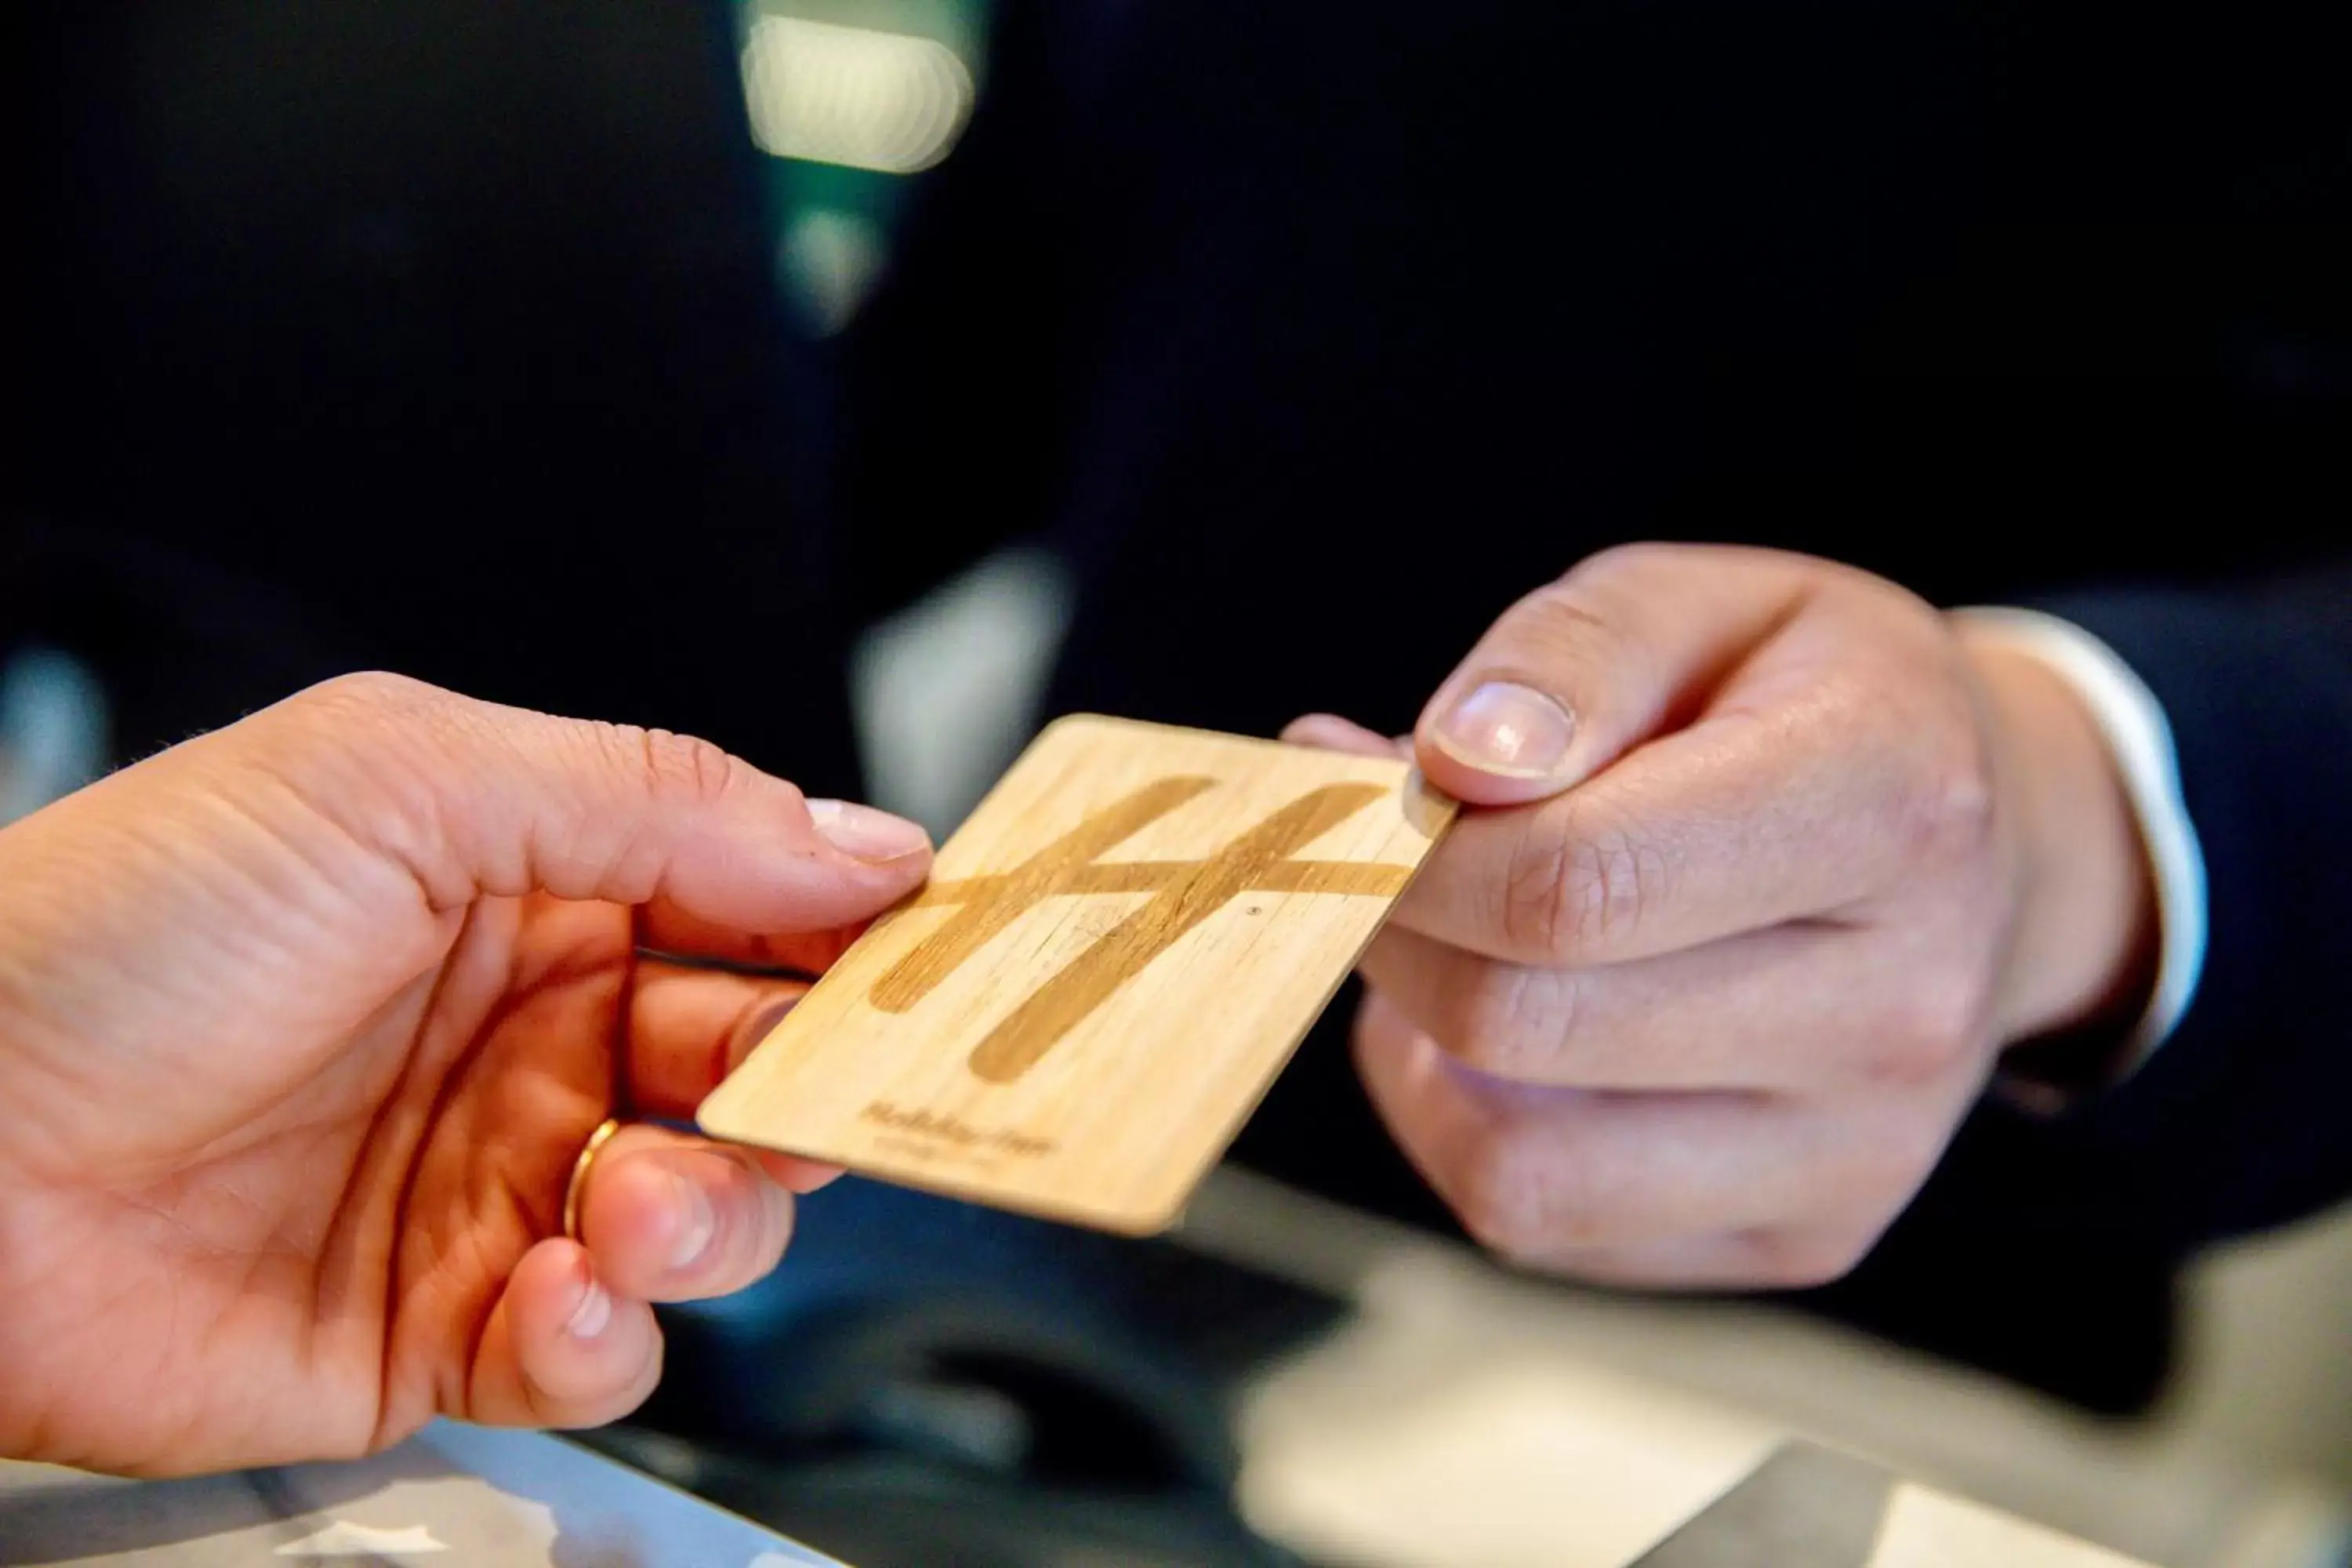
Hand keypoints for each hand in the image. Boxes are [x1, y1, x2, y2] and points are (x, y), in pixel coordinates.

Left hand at [0, 674, 931, 1474]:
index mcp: (535, 885)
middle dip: (797, 1086)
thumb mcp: (400, 777)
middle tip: (788, 1090)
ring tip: (625, 1198)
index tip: (935, 967)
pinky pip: (598, 1349)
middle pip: (758, 1067)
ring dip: (706, 1214)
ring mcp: (491, 1185)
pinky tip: (555, 1294)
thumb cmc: (114, 928)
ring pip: (705, 1217)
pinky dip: (609, 1334)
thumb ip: (655, 799)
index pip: (757, 904)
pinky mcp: (440, 1330)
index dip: (854, 937)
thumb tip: (863, 842)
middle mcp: (531, 1036)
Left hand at [1287, 545, 2155, 1288]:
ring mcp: (1859, 1151)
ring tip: (1455, 949)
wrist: (1988, 842)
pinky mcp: (1805, 1236)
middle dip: (1397, 936)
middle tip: (1380, 863)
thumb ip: (1565, 661)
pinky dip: (1474, 1127)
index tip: (1356, 795)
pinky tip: (1515, 1039)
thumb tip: (1451, 767)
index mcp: (1889, 807)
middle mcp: (1899, 1007)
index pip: (1573, 883)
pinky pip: (1546, 1222)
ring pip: (1516, 1167)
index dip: (1411, 852)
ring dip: (1422, 1052)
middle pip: (1523, 1024)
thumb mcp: (1701, 603)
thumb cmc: (1806, 704)